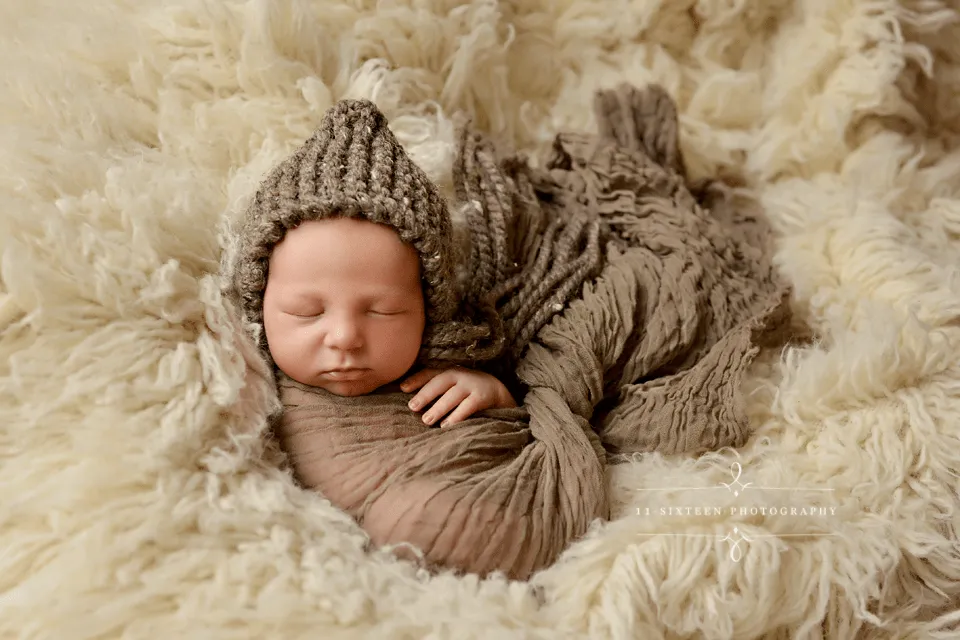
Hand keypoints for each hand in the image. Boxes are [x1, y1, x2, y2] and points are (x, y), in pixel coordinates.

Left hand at [400, 366, 516, 426]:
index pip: (431, 372)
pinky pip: (468, 407)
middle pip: (441, 382)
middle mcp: (461, 375)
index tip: (402, 388)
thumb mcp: (453, 388)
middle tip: (412, 407)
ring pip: (453, 396)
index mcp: (451, 371)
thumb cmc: (468, 393)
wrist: (500, 393)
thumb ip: (437, 392)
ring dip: (438, 408)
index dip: (416, 379)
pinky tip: (446, 426)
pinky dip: (456, 416)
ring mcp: (473, 385)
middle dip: (426, 394)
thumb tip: (411, 404)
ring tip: (426, 420)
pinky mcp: (484, 397)